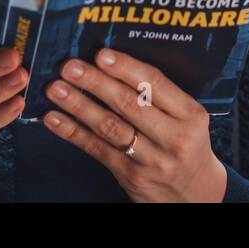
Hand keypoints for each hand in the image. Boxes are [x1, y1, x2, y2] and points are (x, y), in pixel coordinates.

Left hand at [41, 49, 226, 201]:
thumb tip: (112, 62)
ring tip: (56, 89)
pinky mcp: (130, 176)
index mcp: (191, 115)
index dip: (126, 68)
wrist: (194, 193)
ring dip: (78, 105)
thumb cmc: (186, 145)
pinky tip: (54, 118)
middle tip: (70, 67)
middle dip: (96, 83)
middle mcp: (173, 138)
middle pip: (129, 104)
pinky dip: (72, 132)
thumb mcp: (187, 118)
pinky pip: (97, 149)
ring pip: (110, 127)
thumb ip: (160, 94)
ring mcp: (151, 160)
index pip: (155, 85)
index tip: (101, 54)